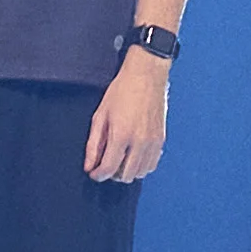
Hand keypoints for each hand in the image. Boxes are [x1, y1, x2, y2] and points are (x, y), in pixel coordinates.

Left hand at [86, 55, 171, 186]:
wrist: (146, 76)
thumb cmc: (123, 90)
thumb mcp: (100, 115)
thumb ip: (93, 144)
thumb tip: (89, 164)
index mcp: (121, 135)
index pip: (108, 168)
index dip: (98, 175)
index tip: (94, 173)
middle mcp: (139, 141)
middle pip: (125, 175)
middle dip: (112, 174)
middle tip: (105, 164)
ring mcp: (152, 142)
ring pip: (140, 173)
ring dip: (127, 172)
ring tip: (120, 160)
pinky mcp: (161, 139)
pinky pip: (152, 164)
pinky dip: (142, 166)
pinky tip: (134, 156)